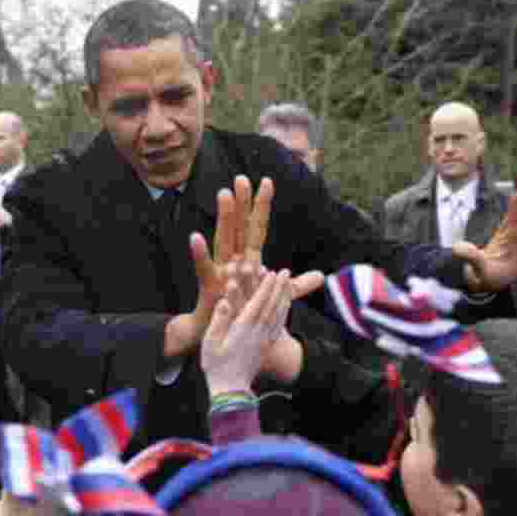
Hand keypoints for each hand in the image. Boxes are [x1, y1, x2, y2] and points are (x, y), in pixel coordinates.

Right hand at [163, 177, 323, 358]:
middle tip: (242, 178)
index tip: (267, 182)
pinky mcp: (210, 287)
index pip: (257, 228)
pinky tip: (195, 236)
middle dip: (241, 203)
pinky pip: (204, 268)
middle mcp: (233, 260)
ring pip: (223, 240)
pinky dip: (199, 253)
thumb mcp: (276, 295)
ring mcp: (221, 272)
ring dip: (223, 218)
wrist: (226, 336)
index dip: (262, 206)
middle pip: (239, 227)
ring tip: (224, 194)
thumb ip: (296, 285)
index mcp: (249, 260)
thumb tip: (320, 276)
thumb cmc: (245, 311)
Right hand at [202, 268, 292, 395]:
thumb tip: (224, 300)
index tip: (271, 273)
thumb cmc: (216, 365)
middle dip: (279, 287)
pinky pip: (279, 326)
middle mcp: (258, 333)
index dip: (266, 287)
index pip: (258, 304)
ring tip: (288, 283)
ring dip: (284, 297)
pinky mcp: (266, 346)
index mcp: (243, 330)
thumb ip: (218, 320)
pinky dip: (284, 312)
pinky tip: (286, 305)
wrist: (231, 389)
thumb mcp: (210, 343)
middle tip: (285, 271)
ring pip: (278, 315)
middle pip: (272, 306)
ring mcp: (264, 340)